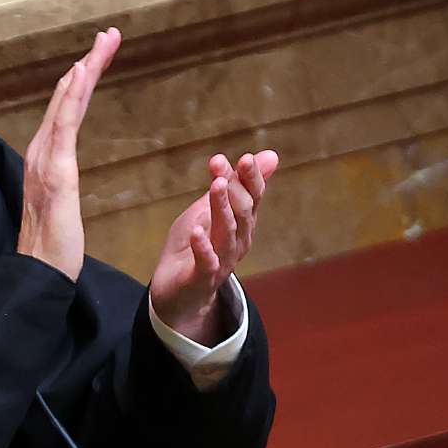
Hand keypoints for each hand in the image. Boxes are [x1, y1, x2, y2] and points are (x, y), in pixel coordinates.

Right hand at [17, 28, 121, 280]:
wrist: (41, 271)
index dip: (82, 79)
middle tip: (110, 35)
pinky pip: (63, 124)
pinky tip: (81, 72)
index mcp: (45, 158)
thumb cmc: (54, 246)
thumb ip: (59, 181)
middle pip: (66, 97)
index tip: (98, 55)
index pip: (66, 109)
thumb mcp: (60, 205)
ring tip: (104, 42)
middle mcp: (41, 152)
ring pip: (66, 102)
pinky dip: (71, 95)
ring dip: (85, 69)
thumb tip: (62, 170)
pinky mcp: (55, 171)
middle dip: (88, 63)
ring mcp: (45, 159)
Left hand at [150, 151, 279, 343]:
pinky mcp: (201, 278)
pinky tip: (197, 231)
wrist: (177, 293)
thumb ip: (236, 185)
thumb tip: (270, 154)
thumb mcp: (212, 210)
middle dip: (240, 187)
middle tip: (235, 162)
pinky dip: (202, 247)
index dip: (251, 178)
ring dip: (223, 207)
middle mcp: (238, 242)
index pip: (254, 197)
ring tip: (217, 185)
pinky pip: (206, 262)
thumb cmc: (195, 247)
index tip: (245, 157)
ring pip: (227, 233)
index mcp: (242, 224)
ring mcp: (221, 261)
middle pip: (244, 213)